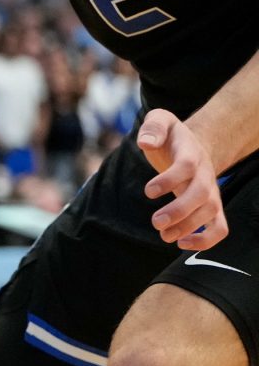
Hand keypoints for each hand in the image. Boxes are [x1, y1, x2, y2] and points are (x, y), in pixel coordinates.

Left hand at [139, 109, 227, 249]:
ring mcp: (211, 192)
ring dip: (188, 227)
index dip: (169, 180)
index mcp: (191, 153)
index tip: (148, 191)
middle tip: (156, 222)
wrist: (192, 146)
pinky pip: (220, 227)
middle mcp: (205, 174)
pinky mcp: (211, 207)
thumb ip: (153, 127)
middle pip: (201, 194)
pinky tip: (182, 244)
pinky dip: (206, 241)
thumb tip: (145, 142)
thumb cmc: (170, 137)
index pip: (186, 166)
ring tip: (163, 235)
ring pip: (210, 213)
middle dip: (179, 211)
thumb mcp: (160, 121)